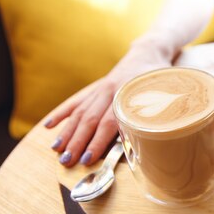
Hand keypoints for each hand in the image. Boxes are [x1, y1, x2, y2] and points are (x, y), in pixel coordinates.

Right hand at [44, 39, 172, 166]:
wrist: (149, 52)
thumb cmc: (159, 79)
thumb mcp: (165, 94)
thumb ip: (158, 114)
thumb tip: (156, 139)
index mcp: (127, 95)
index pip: (109, 122)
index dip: (97, 142)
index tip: (87, 159)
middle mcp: (110, 91)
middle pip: (90, 120)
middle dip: (76, 142)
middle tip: (66, 161)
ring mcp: (100, 89)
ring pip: (80, 112)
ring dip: (67, 132)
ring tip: (56, 150)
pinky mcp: (95, 88)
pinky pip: (75, 101)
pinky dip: (62, 113)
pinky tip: (49, 125)